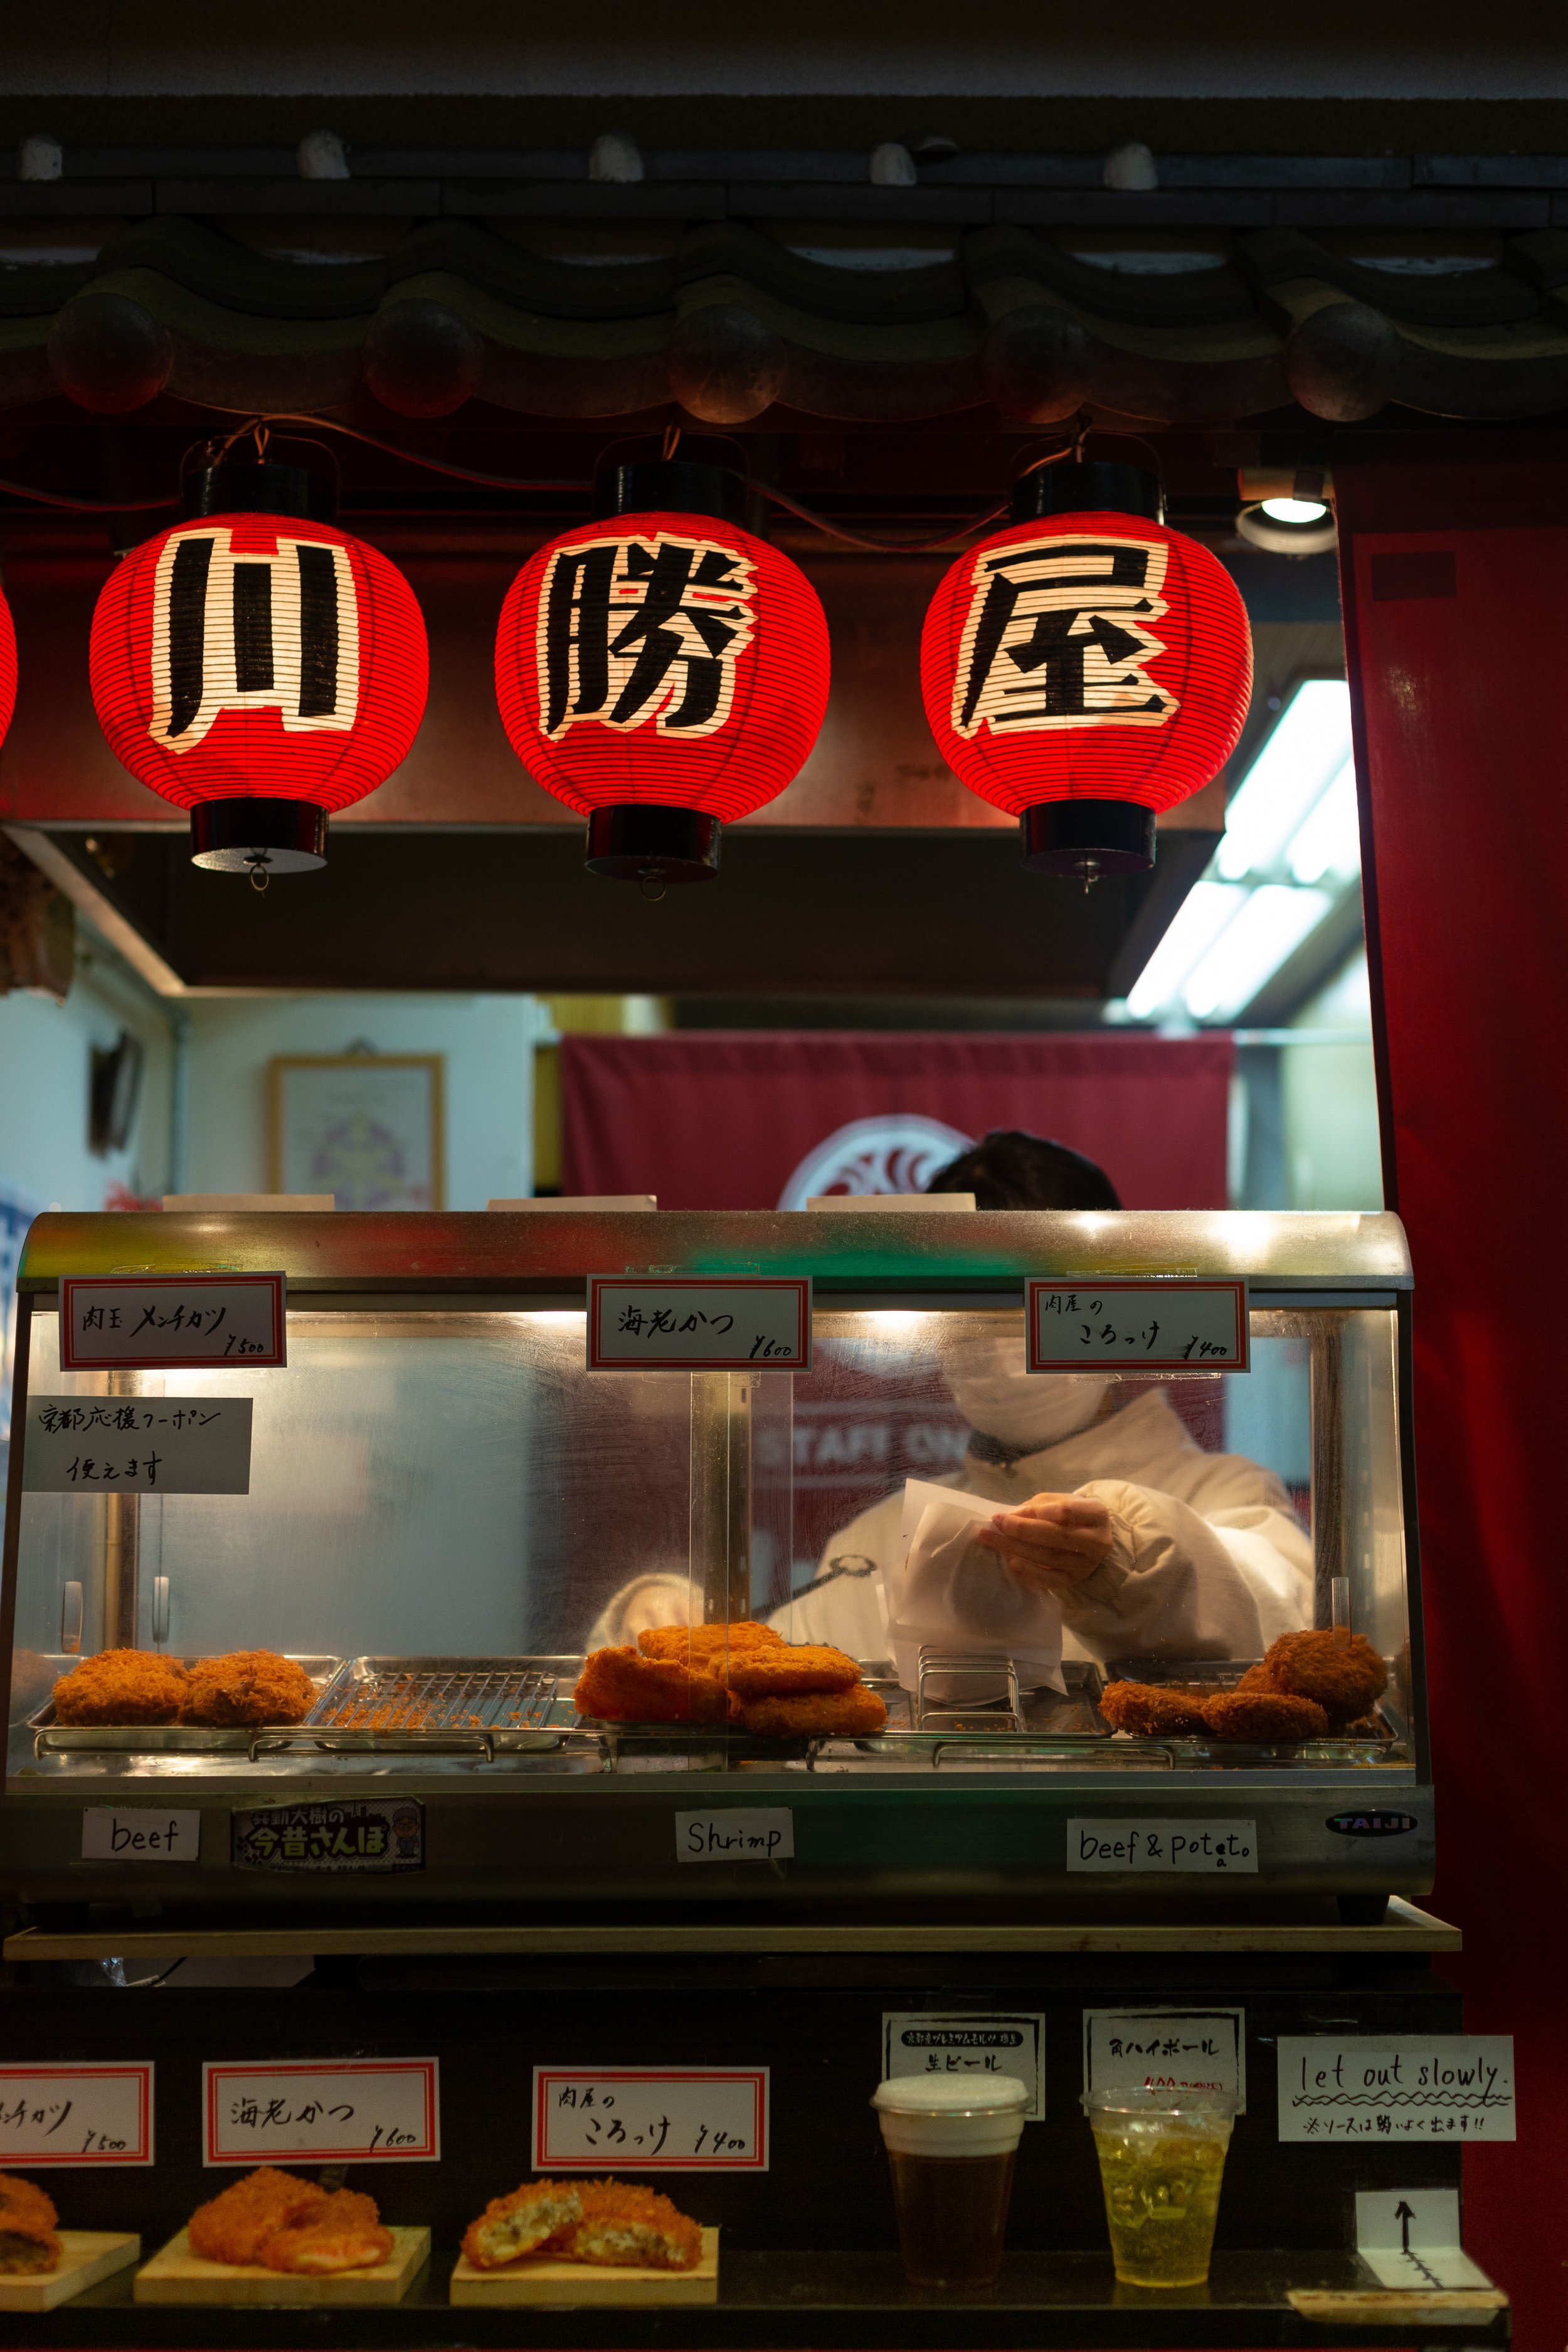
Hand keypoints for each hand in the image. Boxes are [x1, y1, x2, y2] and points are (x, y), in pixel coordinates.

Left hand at [974, 1492, 1114, 1592]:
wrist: (1090, 1538)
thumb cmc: (1071, 1515)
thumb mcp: (1058, 1502)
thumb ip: (1037, 1506)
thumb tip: (1012, 1516)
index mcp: (1097, 1514)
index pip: (1066, 1511)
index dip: (1036, 1511)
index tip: (1007, 1512)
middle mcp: (1097, 1541)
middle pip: (1057, 1536)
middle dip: (1023, 1530)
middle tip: (997, 1525)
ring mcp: (1087, 1564)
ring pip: (1051, 1558)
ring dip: (1019, 1550)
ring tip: (996, 1543)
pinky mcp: (1075, 1580)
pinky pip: (1051, 1580)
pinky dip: (1030, 1573)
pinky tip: (1012, 1564)